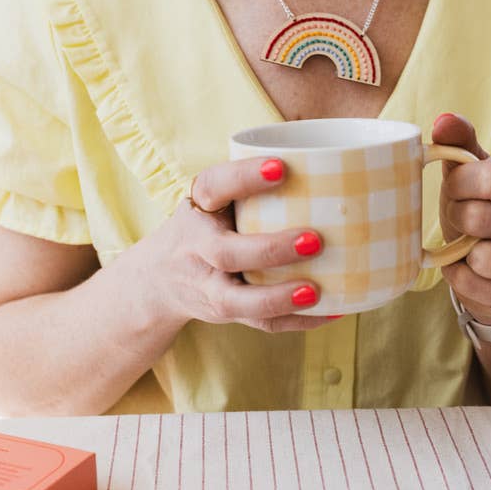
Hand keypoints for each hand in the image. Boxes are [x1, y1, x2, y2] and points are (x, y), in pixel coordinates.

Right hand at [137, 157, 329, 334]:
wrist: (158, 278)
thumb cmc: (207, 225)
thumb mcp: (214, 199)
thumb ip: (251, 187)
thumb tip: (331, 166)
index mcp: (198, 208)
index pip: (214, 186)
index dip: (244, 176)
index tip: (281, 167)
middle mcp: (197, 248)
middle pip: (224, 253)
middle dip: (270, 249)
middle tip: (315, 240)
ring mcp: (207, 286)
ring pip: (235, 300)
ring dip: (277, 297)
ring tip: (315, 291)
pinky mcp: (223, 313)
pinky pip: (260, 323)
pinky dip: (297, 320)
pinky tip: (332, 309)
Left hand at [433, 113, 490, 324]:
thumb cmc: (484, 207)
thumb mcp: (474, 172)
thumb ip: (460, 142)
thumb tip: (443, 120)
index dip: (459, 184)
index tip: (455, 187)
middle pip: (482, 217)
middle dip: (457, 216)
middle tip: (460, 217)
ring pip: (484, 258)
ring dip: (462, 251)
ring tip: (468, 243)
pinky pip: (480, 288)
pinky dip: (461, 278)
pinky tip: (466, 267)